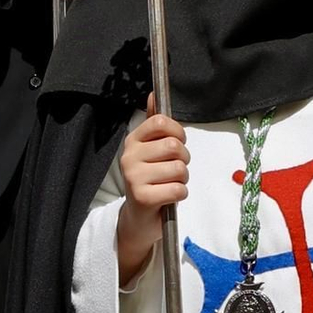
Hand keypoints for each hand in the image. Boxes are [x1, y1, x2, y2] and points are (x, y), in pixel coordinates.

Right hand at [116, 96, 187, 286]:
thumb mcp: (149, 150)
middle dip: (183, 160)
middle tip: (173, 170)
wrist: (138, 218)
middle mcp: (129, 157)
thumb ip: (154, 124)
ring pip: (179, 169)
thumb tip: (153, 94)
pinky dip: (180, 194)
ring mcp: (134, 177)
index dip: (178, 132)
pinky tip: (168, 197)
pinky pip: (178, 188)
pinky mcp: (143, 197)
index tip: (176, 144)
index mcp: (132, 141)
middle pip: (174, 146)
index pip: (161, 122)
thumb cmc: (149, 180)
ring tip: (169, 184)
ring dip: (182, 179)